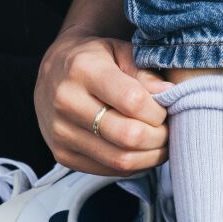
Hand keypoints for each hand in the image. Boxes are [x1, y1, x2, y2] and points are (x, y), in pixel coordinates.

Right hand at [35, 26, 171, 175]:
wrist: (52, 73)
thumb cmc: (94, 60)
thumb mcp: (119, 51)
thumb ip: (144, 71)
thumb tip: (170, 94)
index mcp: (83, 69)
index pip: (134, 102)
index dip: (158, 110)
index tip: (164, 107)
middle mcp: (67, 102)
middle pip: (129, 136)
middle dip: (159, 137)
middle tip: (167, 129)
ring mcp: (62, 132)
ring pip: (122, 160)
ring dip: (151, 156)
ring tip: (159, 142)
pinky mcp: (63, 155)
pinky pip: (110, 171)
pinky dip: (134, 165)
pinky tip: (140, 150)